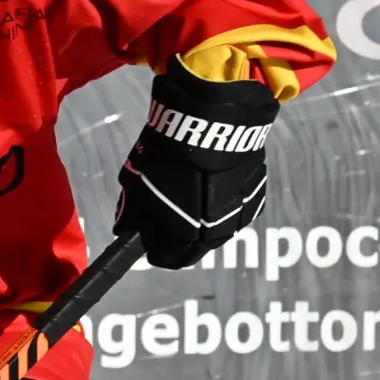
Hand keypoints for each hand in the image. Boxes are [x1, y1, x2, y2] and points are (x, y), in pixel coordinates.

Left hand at [114, 65, 280, 269]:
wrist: (213, 120)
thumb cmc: (168, 153)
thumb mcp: (137, 183)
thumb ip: (131, 213)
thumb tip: (124, 230)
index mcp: (186, 234)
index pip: (168, 258)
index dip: (154, 252)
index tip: (147, 243)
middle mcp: (216, 232)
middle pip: (194, 250)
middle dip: (177, 244)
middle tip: (165, 228)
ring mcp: (239, 215)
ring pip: (216, 233)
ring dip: (201, 227)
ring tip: (187, 207)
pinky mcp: (255, 196)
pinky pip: (233, 213)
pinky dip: (220, 210)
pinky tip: (210, 194)